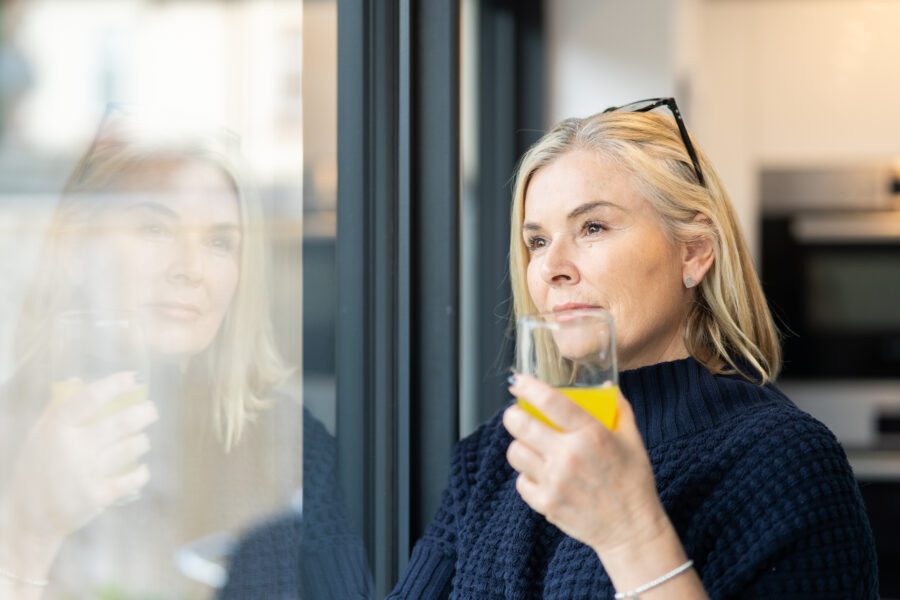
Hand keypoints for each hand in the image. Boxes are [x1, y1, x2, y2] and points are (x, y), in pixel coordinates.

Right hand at [3, 372, 156, 545]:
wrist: (26, 519)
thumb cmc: (35, 471)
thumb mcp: (39, 437)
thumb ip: (57, 408)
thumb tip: (78, 380)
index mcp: (56, 429)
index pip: (89, 398)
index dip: (114, 385)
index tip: (132, 378)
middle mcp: (72, 448)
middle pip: (120, 423)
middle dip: (144, 413)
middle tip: (151, 410)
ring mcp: (87, 472)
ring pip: (130, 447)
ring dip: (141, 441)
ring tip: (142, 440)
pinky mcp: (98, 496)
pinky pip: (132, 478)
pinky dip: (141, 472)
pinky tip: (141, 469)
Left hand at [503, 374, 667, 556]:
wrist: (631, 529)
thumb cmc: (634, 482)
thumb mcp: (632, 439)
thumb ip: (619, 408)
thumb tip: (606, 386)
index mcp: (591, 434)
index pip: (550, 402)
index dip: (528, 387)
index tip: (518, 382)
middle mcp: (569, 455)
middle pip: (520, 425)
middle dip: (513, 415)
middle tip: (517, 415)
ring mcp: (555, 481)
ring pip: (516, 451)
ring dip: (520, 446)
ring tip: (531, 447)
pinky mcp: (546, 503)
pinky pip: (521, 481)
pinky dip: (527, 476)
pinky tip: (541, 474)